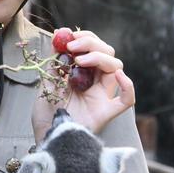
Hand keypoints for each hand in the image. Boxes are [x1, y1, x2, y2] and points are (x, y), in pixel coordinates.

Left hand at [31, 28, 134, 142]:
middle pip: (107, 53)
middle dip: (91, 43)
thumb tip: (58, 35)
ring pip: (116, 67)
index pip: (94, 48)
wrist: (45, 137)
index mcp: (83, 73)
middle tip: (72, 46)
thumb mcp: (46, 81)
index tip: (69, 35)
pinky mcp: (106, 112)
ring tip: (79, 61)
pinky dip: (128, 86)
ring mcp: (103, 96)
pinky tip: (118, 76)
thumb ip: (54, 60)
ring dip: (100, 57)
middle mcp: (96, 82)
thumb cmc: (46, 113)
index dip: (85, 38)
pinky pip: (126, 100)